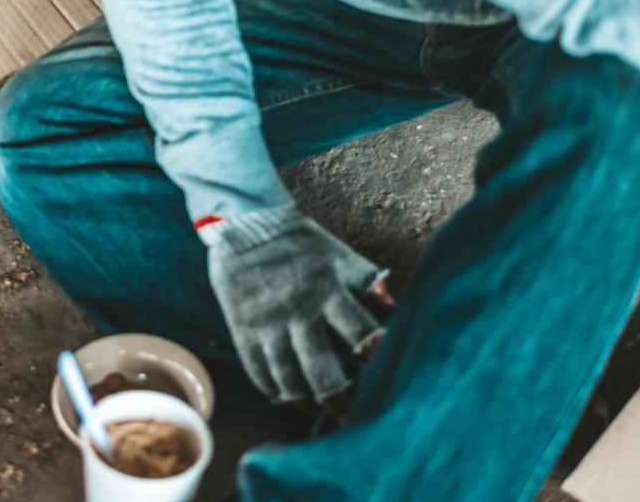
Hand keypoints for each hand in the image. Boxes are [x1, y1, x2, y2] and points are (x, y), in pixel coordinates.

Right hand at [204, 205, 391, 415]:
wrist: (247, 225)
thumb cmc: (304, 244)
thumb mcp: (341, 257)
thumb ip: (369, 286)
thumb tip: (396, 312)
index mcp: (328, 288)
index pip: (359, 333)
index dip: (374, 357)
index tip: (384, 377)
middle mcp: (298, 308)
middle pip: (321, 366)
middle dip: (339, 398)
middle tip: (350, 416)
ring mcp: (267, 321)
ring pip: (287, 376)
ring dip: (305, 400)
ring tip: (318, 409)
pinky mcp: (242, 327)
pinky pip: (257, 369)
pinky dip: (272, 389)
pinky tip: (284, 396)